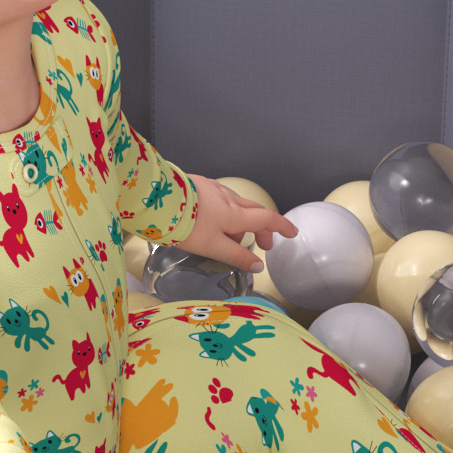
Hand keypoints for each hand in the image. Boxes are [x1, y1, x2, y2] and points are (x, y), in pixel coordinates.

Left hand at [182, 174, 298, 273]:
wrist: (160, 200)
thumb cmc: (187, 225)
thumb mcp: (214, 247)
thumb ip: (237, 257)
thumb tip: (259, 266)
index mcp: (236, 214)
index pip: (267, 219)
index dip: (282, 226)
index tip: (292, 233)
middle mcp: (229, 198)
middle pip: (254, 212)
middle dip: (262, 228)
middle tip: (263, 244)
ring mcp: (214, 189)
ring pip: (236, 205)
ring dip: (241, 222)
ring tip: (230, 239)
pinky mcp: (200, 185)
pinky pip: (220, 199)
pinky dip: (225, 212)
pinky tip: (212, 221)